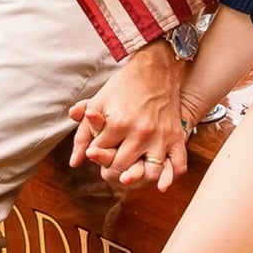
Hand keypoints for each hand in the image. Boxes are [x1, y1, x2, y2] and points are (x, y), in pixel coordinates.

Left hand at [69, 41, 190, 191]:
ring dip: (139, 177)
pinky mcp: (176, 136)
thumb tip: (74, 162)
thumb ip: (84, 134)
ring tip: (132, 173)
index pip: (99, 154)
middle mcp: (140, 132)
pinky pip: (177, 165)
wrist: (155, 69)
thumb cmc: (124, 86)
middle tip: (111, 166)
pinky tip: (161, 183)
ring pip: (149, 173)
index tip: (97, 151)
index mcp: (117, 123)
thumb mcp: (98, 104)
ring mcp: (161, 136)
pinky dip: (169, 176)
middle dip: (112, 169)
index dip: (95, 155)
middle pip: (121, 167)